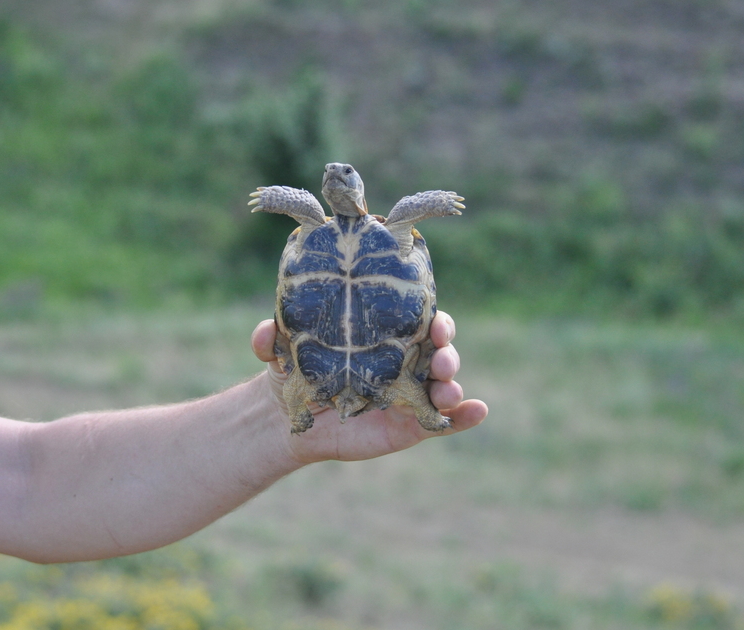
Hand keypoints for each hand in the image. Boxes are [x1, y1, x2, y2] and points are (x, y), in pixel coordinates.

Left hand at [251, 311, 487, 463]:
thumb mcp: (279, 352)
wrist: (288, 419)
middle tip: (440, 354)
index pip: (420, 320)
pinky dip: (466, 416)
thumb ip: (271, 338)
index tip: (434, 319)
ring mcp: (411, 394)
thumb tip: (264, 334)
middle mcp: (405, 361)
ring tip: (447, 388)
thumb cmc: (293, 372)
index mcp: (385, 336)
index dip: (434, 317)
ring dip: (454, 383)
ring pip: (446, 385)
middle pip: (440, 350)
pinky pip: (445, 422)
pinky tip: (478, 411)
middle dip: (448, 349)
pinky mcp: (410, 426)